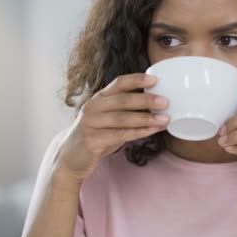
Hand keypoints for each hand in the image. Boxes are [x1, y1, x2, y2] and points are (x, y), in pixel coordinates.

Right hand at [54, 73, 168, 183]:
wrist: (70, 158)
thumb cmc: (95, 135)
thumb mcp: (107, 118)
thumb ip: (124, 110)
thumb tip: (156, 106)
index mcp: (98, 98)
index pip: (118, 83)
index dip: (136, 80)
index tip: (154, 79)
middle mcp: (93, 107)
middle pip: (122, 100)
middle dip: (145, 100)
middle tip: (165, 101)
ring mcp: (91, 124)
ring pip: (123, 119)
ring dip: (146, 119)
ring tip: (164, 119)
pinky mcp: (92, 140)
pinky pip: (120, 135)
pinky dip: (138, 133)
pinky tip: (151, 131)